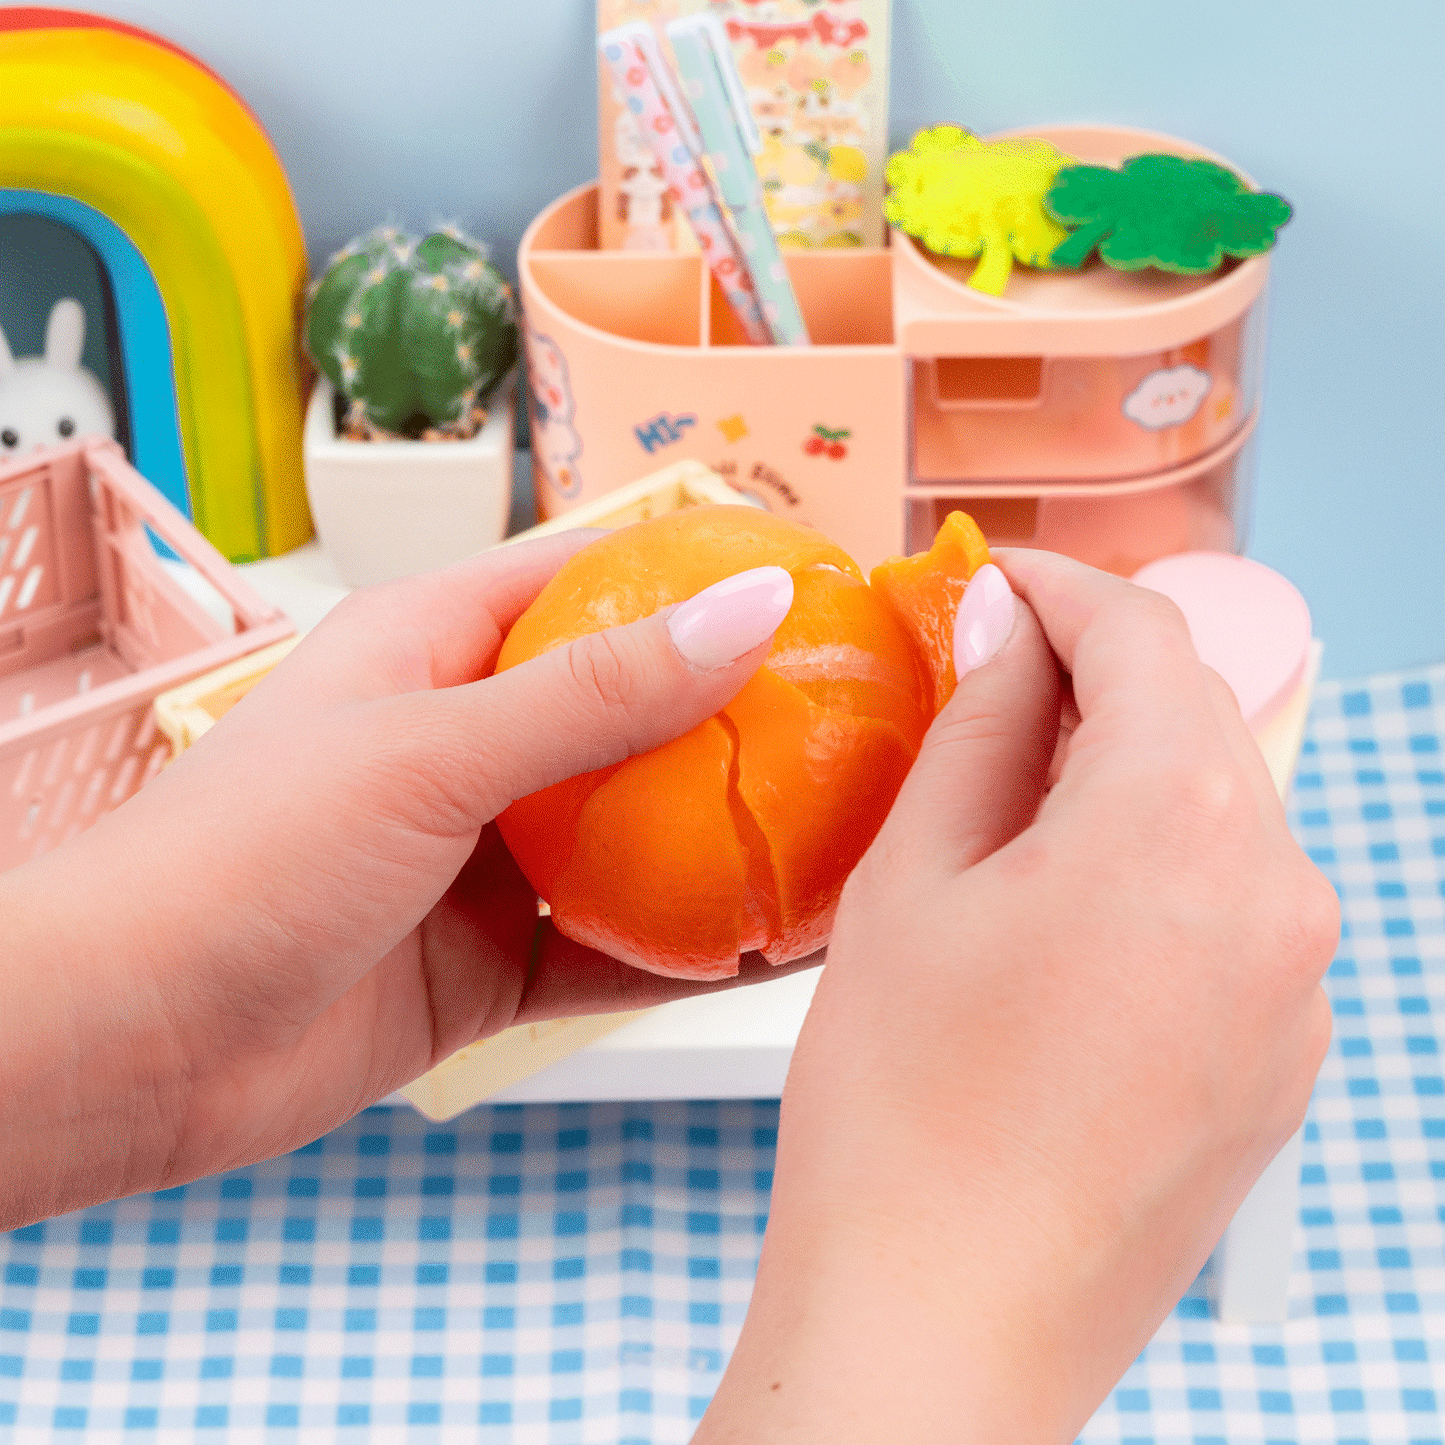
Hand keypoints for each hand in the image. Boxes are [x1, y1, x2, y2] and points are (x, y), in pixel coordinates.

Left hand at [0, 534, 802, 1225]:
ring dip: (727, 844)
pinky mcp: (495, 958)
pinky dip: (691, 951)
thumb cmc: (242, 859)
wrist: (135, 1047)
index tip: (813, 578)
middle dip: (737, 717)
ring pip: (637, 837)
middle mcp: (471, 742)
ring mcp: (488, 855)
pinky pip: (618, 946)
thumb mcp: (431, 752)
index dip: (699, 570)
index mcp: (437, 647)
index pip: (590, 577)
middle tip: (858, 717)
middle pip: (632, 711)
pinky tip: (778, 951)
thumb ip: (595, 692)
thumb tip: (748, 608)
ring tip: (844, 837)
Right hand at [697, 550, 1339, 1444]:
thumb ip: (978, 727)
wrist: (946, 1326)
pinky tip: (1064, 914)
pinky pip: (1235, 908)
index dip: (1060, 589)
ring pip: (1219, 813)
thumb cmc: (901, 1110)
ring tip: (1009, 811)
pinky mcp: (1288, 1058)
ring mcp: (1302, 988)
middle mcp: (1281, 892)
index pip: (1142, 637)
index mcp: (1181, 824)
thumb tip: (1005, 630)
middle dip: (1092, 682)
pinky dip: (1159, 870)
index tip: (998, 579)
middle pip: (1193, 719)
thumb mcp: (912, 881)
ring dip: (1124, 778)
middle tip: (985, 685)